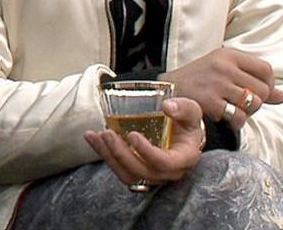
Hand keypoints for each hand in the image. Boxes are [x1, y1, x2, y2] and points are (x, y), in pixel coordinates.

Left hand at [83, 96, 203, 188]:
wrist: (180, 129)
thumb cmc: (185, 121)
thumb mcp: (191, 110)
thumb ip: (183, 108)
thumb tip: (168, 107)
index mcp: (184, 158)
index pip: (166, 164)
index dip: (147, 153)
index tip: (132, 135)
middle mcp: (169, 171)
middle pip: (142, 171)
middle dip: (121, 154)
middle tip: (108, 134)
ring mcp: (152, 174)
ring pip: (127, 175)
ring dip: (109, 156)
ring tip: (97, 136)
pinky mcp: (136, 171)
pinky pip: (118, 169)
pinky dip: (102, 154)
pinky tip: (91, 137)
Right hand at [161, 47, 282, 129]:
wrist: (166, 91)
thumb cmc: (198, 80)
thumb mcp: (223, 72)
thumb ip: (253, 81)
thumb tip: (282, 97)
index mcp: (228, 55)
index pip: (266, 69)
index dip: (267, 84)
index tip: (256, 91)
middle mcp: (224, 67)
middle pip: (263, 89)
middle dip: (257, 101)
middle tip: (241, 104)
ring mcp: (217, 84)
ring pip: (254, 104)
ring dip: (247, 113)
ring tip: (233, 111)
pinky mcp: (210, 102)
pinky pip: (239, 117)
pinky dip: (236, 122)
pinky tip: (225, 118)